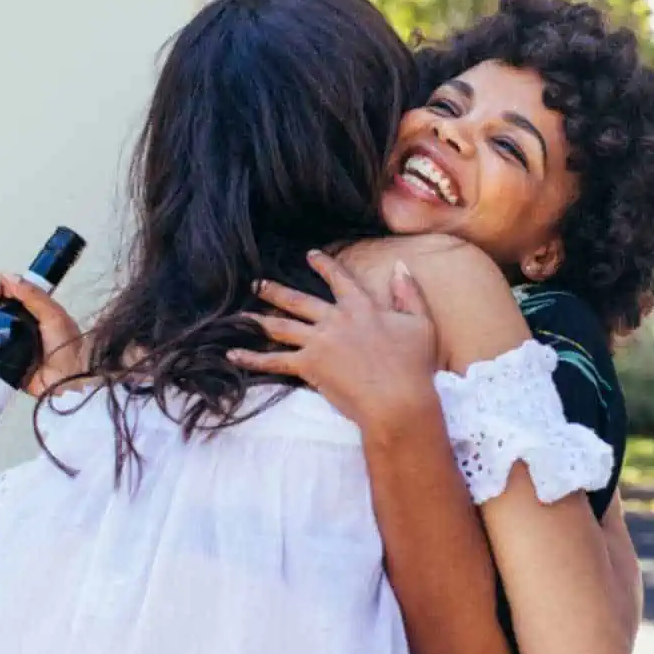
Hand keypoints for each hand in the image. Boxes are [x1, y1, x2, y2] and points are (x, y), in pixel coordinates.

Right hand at [0, 273, 86, 395]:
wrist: (67, 380)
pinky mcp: (3, 362)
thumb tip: (7, 275)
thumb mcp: (52, 315)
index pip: (14, 295)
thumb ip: (32, 295)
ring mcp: (11, 345)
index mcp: (37, 313)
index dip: (2, 289)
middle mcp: (22, 327)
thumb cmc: (66, 346)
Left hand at [229, 250, 439, 432]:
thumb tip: (400, 267)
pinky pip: (274, 361)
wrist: (397, 399)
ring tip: (241, 314)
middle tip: (258, 283)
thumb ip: (408, 293)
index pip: (339, 279)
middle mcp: (336, 319)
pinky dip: (252, 358)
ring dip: (259, 318)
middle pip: (299, 300)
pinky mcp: (309, 366)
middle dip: (276, 291)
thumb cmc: (414, 365)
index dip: (324, 265)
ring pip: (282, 326)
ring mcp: (320, 342)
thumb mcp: (420, 323)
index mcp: (362, 307)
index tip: (310, 255)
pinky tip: (233, 354)